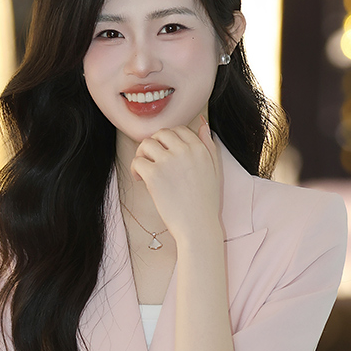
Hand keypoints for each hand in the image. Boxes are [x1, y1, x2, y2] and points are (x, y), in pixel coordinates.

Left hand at [130, 118, 220, 242]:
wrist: (198, 226)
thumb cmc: (206, 202)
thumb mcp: (215, 169)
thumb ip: (209, 145)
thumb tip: (202, 124)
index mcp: (200, 149)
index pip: (179, 129)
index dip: (168, 140)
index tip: (165, 153)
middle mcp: (185, 151)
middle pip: (161, 133)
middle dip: (154, 145)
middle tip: (152, 161)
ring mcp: (169, 162)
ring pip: (146, 144)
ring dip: (142, 155)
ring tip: (144, 170)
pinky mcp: (155, 175)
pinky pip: (137, 161)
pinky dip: (135, 169)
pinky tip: (141, 180)